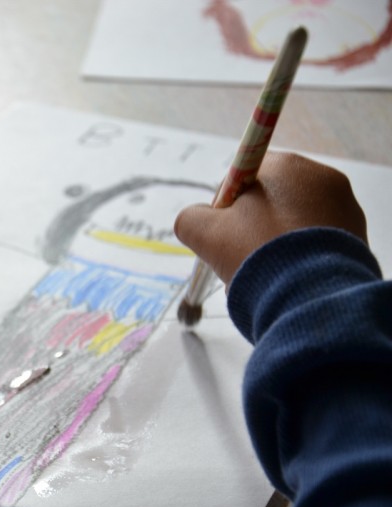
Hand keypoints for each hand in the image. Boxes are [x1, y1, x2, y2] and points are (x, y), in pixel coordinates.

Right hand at [174, 152, 367, 286]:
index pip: (245, 176)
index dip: (227, 205)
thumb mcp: (204, 232)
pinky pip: (316, 243)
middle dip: (253, 226)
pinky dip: (300, 257)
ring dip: (275, 243)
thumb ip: (190, 217)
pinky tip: (288, 278)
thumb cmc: (255, 256)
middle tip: (242, 256)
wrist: (309, 299)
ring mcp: (345, 209)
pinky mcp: (357, 238)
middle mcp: (322, 178)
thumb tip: (193, 219)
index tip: (224, 232)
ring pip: (293, 223)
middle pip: (271, 199)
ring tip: (266, 272)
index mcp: (286, 166)